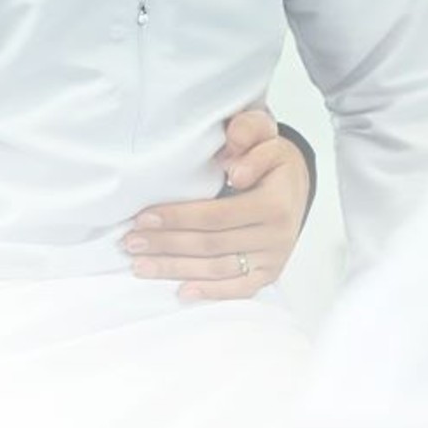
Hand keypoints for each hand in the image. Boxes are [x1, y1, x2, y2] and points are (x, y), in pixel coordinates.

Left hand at [124, 105, 310, 300]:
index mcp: (274, 204)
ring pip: (218, 269)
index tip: (144, 217)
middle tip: (131, 242)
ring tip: (141, 266)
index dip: (178, 218)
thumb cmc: (272, 159)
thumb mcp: (265, 135)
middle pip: (211, 245)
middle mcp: (276, 236)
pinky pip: (238, 288)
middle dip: (167, 245)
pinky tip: (181, 292)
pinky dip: (210, 292)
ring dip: (176, 269)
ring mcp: (273, 258)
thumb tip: (232, 167)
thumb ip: (249, 135)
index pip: (216, 215)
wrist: (296, 182)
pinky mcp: (270, 272)